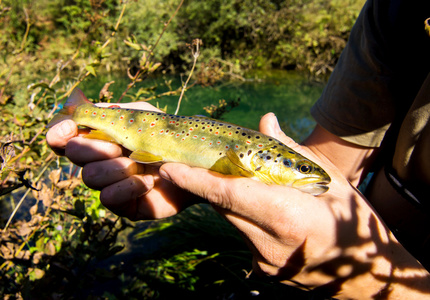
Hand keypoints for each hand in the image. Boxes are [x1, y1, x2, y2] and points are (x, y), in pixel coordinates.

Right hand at [46, 101, 201, 219]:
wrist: (196, 163)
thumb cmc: (168, 137)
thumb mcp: (140, 117)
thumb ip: (109, 112)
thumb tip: (74, 108)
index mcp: (101, 137)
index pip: (65, 136)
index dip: (59, 132)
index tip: (67, 129)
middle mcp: (101, 161)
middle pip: (73, 154)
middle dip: (94, 147)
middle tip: (118, 146)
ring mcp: (111, 184)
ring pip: (90, 177)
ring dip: (116, 167)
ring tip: (140, 163)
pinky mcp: (124, 205)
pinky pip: (108, 198)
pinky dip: (128, 187)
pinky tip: (148, 181)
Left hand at [158, 114, 429, 297]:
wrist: (366, 274)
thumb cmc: (352, 221)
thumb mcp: (327, 179)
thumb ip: (289, 150)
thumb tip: (265, 121)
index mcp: (286, 216)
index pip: (227, 193)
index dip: (194, 179)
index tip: (169, 167)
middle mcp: (268, 242)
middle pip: (222, 205)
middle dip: (204, 183)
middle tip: (188, 161)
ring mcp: (263, 260)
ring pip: (230, 220)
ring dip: (225, 198)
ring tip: (230, 177)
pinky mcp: (262, 269)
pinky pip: (241, 233)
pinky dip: (240, 215)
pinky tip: (254, 204)